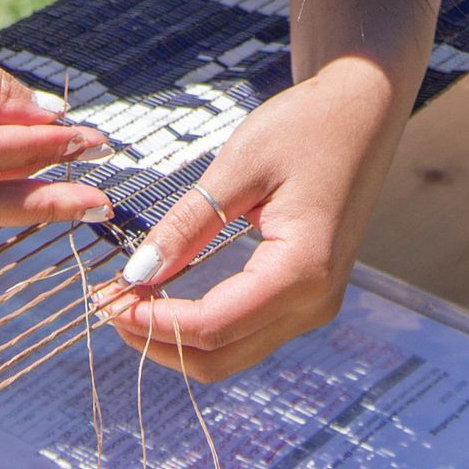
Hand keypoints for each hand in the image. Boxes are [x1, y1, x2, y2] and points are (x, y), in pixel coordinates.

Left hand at [97, 58, 403, 379]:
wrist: (363, 112)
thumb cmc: (305, 126)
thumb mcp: (240, 166)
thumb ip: (189, 224)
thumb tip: (136, 274)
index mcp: (301, 270)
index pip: (213, 324)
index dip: (152, 322)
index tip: (105, 298)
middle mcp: (314, 303)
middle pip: (220, 357)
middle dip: (157, 340)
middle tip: (106, 304)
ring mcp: (314, 305)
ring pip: (232, 353)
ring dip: (176, 339)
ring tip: (128, 299)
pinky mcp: (307, 297)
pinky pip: (246, 332)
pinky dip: (202, 325)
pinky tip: (167, 295)